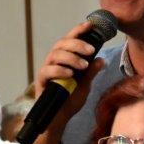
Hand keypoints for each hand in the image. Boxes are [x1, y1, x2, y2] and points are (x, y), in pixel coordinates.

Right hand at [29, 22, 105, 143]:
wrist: (59, 119)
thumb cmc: (70, 100)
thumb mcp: (85, 86)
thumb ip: (91, 73)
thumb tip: (102, 59)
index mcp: (65, 59)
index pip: (70, 40)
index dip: (79, 30)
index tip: (91, 25)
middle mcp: (54, 61)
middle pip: (62, 43)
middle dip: (77, 44)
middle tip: (91, 50)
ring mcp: (46, 70)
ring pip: (55, 54)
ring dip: (71, 57)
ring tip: (83, 65)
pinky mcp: (41, 81)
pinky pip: (48, 70)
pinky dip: (60, 70)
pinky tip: (70, 74)